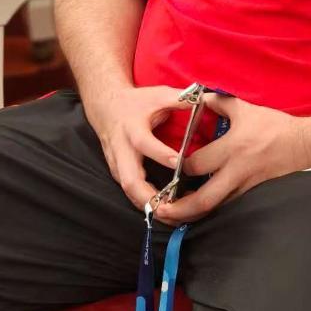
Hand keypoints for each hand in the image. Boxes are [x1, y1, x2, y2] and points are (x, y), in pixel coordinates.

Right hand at [87, 85, 186, 211]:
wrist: (106, 108)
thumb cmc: (136, 102)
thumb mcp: (157, 94)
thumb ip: (180, 99)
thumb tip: (204, 100)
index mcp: (132, 129)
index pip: (144, 144)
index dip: (160, 154)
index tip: (179, 163)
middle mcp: (122, 150)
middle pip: (130, 180)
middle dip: (150, 197)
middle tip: (172, 208)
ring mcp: (118, 165)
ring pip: (129, 193)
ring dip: (150, 207)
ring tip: (174, 216)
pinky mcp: (119, 174)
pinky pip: (131, 194)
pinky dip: (147, 205)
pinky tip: (165, 212)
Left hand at [153, 95, 310, 224]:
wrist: (307, 144)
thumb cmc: (275, 125)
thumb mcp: (245, 108)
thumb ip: (218, 103)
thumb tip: (198, 98)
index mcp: (231, 148)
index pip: (196, 164)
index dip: (179, 169)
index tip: (171, 169)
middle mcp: (236, 171)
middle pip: (203, 199)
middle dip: (180, 208)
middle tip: (162, 210)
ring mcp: (246, 187)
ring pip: (216, 209)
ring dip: (195, 215)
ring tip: (176, 217)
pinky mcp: (255, 194)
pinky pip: (230, 206)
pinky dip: (214, 210)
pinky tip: (202, 212)